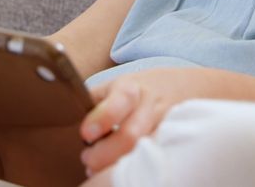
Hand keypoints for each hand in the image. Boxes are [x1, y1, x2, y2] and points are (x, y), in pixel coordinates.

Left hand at [78, 68, 203, 176]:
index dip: (103, 118)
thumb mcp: (118, 84)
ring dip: (117, 165)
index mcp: (131, 89)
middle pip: (130, 135)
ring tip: (98, 169)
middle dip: (104, 154)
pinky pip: (155, 159)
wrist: (189, 87)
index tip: (86, 134)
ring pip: (144, 151)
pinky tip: (123, 171)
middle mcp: (150, 107)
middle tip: (87, 160)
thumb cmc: (142, 89)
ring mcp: (165, 127)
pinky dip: (137, 167)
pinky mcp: (174, 142)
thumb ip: (95, 100)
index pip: (119, 101)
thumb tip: (65, 117)